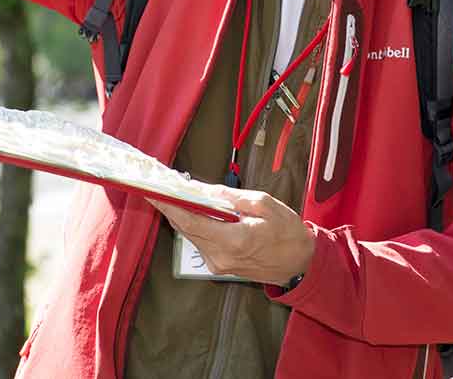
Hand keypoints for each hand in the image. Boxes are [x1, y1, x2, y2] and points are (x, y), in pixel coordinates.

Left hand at [151, 187, 314, 286]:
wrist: (299, 263)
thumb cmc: (287, 232)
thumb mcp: (264, 204)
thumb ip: (231, 198)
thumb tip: (204, 190)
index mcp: (233, 240)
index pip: (190, 221)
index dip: (169, 205)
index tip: (153, 191)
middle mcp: (220, 257)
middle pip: (185, 228)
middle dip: (171, 207)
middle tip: (158, 187)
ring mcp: (218, 265)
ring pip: (191, 235)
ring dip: (182, 215)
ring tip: (173, 194)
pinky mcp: (219, 267)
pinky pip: (200, 242)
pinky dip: (194, 225)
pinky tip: (193, 210)